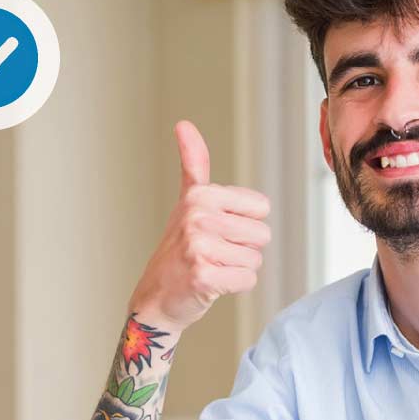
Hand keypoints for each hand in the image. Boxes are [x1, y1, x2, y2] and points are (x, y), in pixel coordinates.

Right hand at [127, 120, 270, 331]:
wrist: (156, 296)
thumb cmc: (179, 247)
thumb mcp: (188, 200)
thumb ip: (193, 162)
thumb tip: (184, 124)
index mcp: (200, 195)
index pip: (261, 208)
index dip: (245, 223)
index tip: (218, 230)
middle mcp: (198, 217)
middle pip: (262, 235)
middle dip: (243, 248)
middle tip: (214, 252)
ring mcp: (198, 247)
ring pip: (255, 259)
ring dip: (237, 268)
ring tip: (212, 266)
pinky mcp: (204, 277)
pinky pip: (247, 280)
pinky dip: (234, 286)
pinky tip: (212, 283)